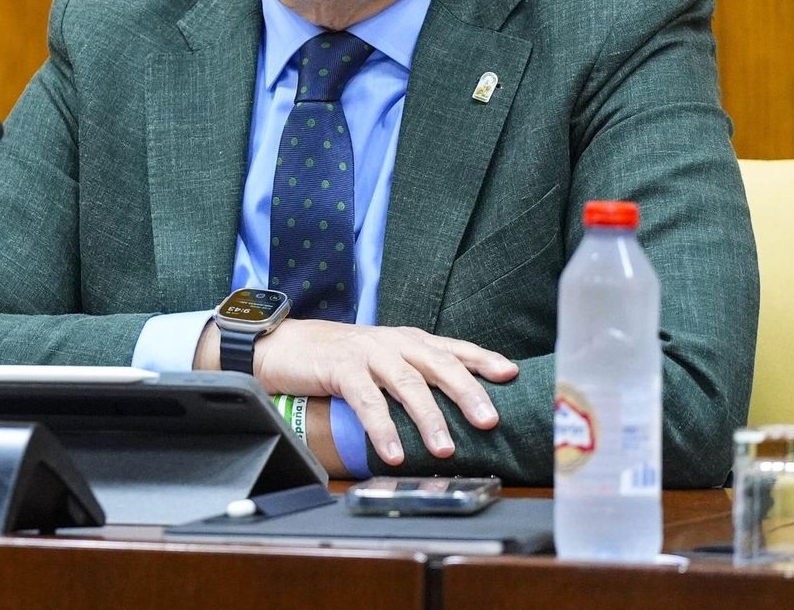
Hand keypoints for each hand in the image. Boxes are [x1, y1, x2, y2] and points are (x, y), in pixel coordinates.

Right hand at [251, 319, 517, 465]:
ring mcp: (368, 352)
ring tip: (445, 449)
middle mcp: (393, 342)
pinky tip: (394, 453)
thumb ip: (411, 376)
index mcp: (408, 341)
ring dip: (430, 418)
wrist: (282, 345)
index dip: (483, 359)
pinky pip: (368, 401)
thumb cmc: (336, 359)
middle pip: (439, 363)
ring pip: (407, 384)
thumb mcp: (381, 362)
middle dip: (467, 392)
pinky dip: (383, 428)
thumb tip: (448, 412)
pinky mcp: (341, 367)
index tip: (511, 374)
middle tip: (489, 420)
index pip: (453, 348)